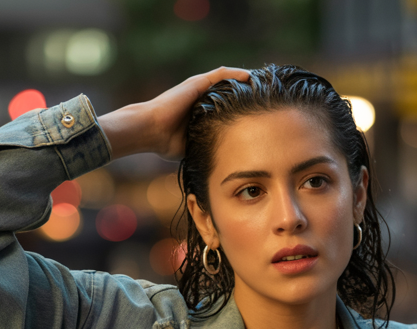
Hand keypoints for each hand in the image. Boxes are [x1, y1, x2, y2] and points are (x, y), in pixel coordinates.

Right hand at [98, 67, 250, 160]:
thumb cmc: (165, 143)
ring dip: (245, 81)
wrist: (149, 130)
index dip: (242, 110)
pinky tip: (251, 77)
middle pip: (230, 92)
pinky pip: (221, 75)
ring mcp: (199, 88)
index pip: (227, 108)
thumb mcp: (193, 147)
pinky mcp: (197, 82)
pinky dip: (236, 74)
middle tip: (267, 98)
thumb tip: (221, 164)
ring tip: (263, 84)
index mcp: (201, 112)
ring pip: (227, 81)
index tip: (259, 116)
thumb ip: (206, 147)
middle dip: (247, 94)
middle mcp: (201, 98)